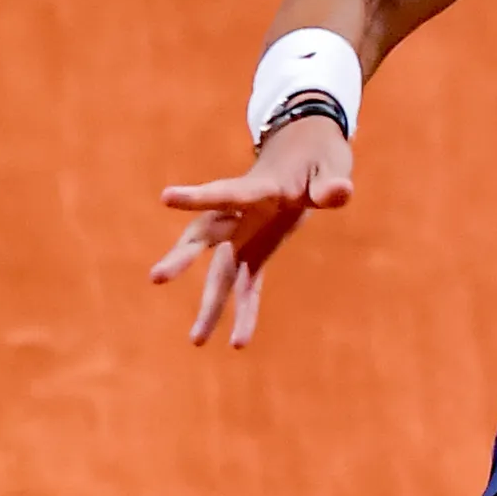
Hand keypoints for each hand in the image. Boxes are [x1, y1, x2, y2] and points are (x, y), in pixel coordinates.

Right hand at [149, 114, 351, 346]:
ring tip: (196, 342)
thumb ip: (330, 182)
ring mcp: (244, 236)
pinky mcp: (256, 252)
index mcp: (259, 189)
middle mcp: (241, 215)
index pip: (226, 193)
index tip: (165, 197)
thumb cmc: (317, 157)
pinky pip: (246, 286)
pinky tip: (237, 343)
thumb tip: (339, 193)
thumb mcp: (330, 164)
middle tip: (157, 277)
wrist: (304, 152)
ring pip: (219, 272)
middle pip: (205, 235)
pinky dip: (243, 311)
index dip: (199, 197)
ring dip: (209, 305)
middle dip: (184, 256)